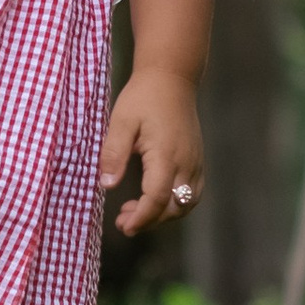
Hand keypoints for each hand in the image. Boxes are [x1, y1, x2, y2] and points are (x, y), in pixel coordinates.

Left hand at [100, 72, 203, 235]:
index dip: (141, 217)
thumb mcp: (122, 121)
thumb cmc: (143, 97)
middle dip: (150, 221)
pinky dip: (174, 204)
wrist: (172, 78)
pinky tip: (153, 199)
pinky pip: (191, 193)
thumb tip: (107, 185)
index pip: (157, 198)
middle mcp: (186, 163)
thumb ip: (114, 153)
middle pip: (174, 207)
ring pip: (186, 203)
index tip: (124, 226)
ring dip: (163, 215)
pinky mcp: (197, 160)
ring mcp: (195, 162)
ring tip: (133, 213)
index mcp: (167, 155)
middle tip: (122, 222)